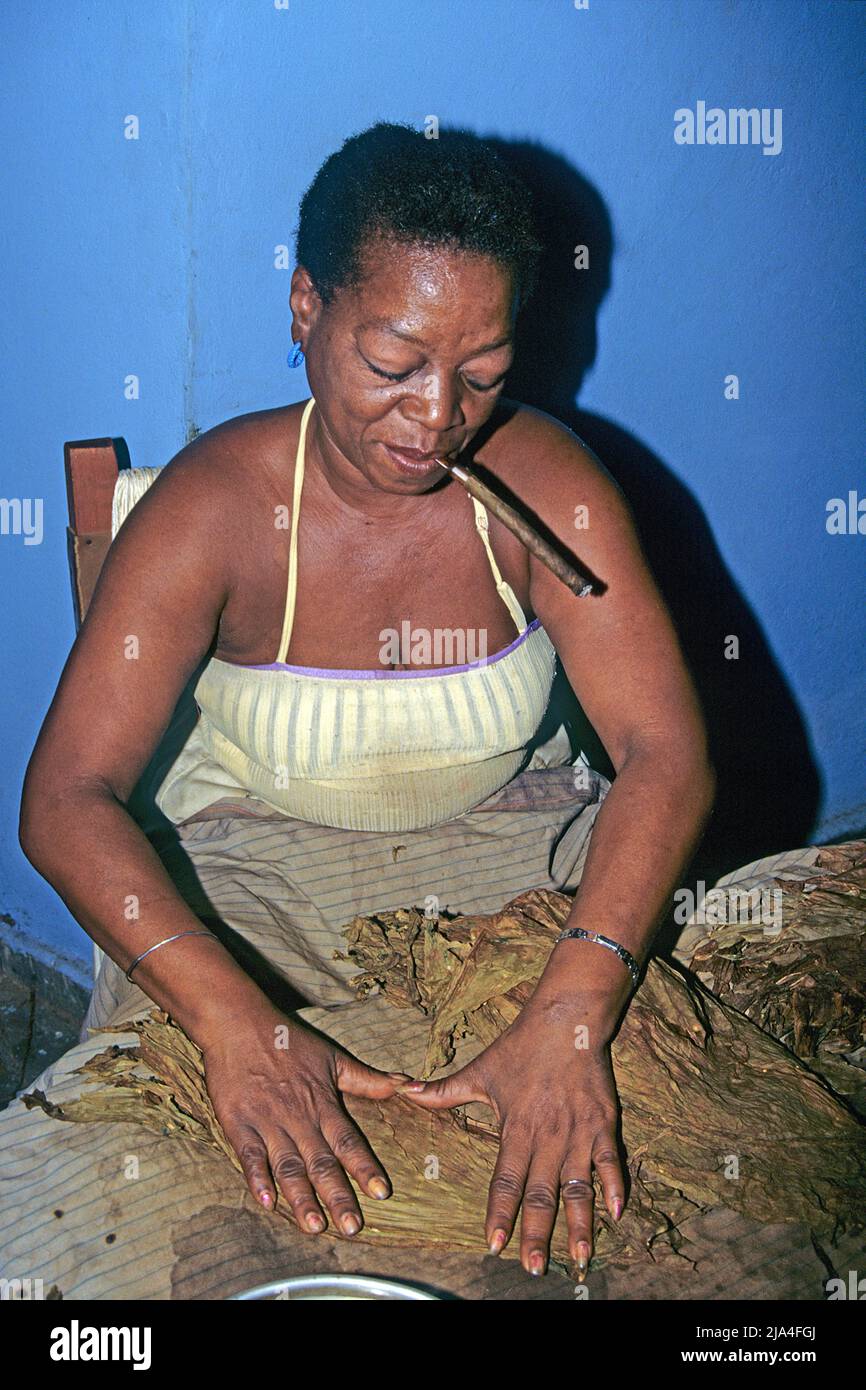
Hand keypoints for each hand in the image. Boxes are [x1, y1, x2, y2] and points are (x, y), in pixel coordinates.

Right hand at [199, 1001, 412, 1236]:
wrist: (238, 1024)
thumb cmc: (289, 1041)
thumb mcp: (333, 1058)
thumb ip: (369, 1080)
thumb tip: (409, 1085)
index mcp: (322, 1103)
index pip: (348, 1140)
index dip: (365, 1167)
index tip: (381, 1193)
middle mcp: (298, 1117)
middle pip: (321, 1161)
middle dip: (337, 1195)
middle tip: (352, 1227)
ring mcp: (268, 1121)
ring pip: (288, 1165)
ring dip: (301, 1197)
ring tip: (314, 1226)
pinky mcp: (239, 1123)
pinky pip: (250, 1155)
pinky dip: (257, 1179)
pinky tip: (266, 1202)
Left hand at [397, 999, 624, 1276]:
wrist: (567, 1019)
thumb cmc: (520, 1046)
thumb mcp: (480, 1070)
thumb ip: (443, 1091)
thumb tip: (404, 1093)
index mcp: (516, 1128)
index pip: (505, 1180)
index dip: (499, 1214)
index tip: (493, 1244)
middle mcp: (547, 1136)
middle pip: (541, 1194)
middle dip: (537, 1234)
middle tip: (534, 1268)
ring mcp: (578, 1132)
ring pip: (577, 1187)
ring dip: (578, 1224)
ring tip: (579, 1258)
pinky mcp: (603, 1123)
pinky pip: (610, 1161)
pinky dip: (614, 1187)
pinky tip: (616, 1215)